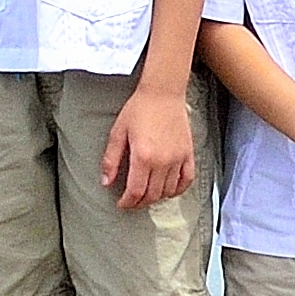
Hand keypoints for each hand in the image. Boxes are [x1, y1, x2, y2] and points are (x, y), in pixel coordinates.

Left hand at [105, 80, 201, 212]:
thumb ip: (111, 160)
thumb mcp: (118, 133)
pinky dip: (178, 189)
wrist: (163, 92)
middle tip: (131, 201)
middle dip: (139, 202)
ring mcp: (177, 158)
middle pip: (152, 195)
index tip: (121, 204)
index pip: (135, 191)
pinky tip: (168, 190)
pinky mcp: (188, 153)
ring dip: (156, 197)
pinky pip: (186, 180)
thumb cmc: (139, 109)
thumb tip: (106, 182)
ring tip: (146, 195)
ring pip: (168, 191)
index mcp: (143, 157)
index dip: (127, 202)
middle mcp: (162, 161)